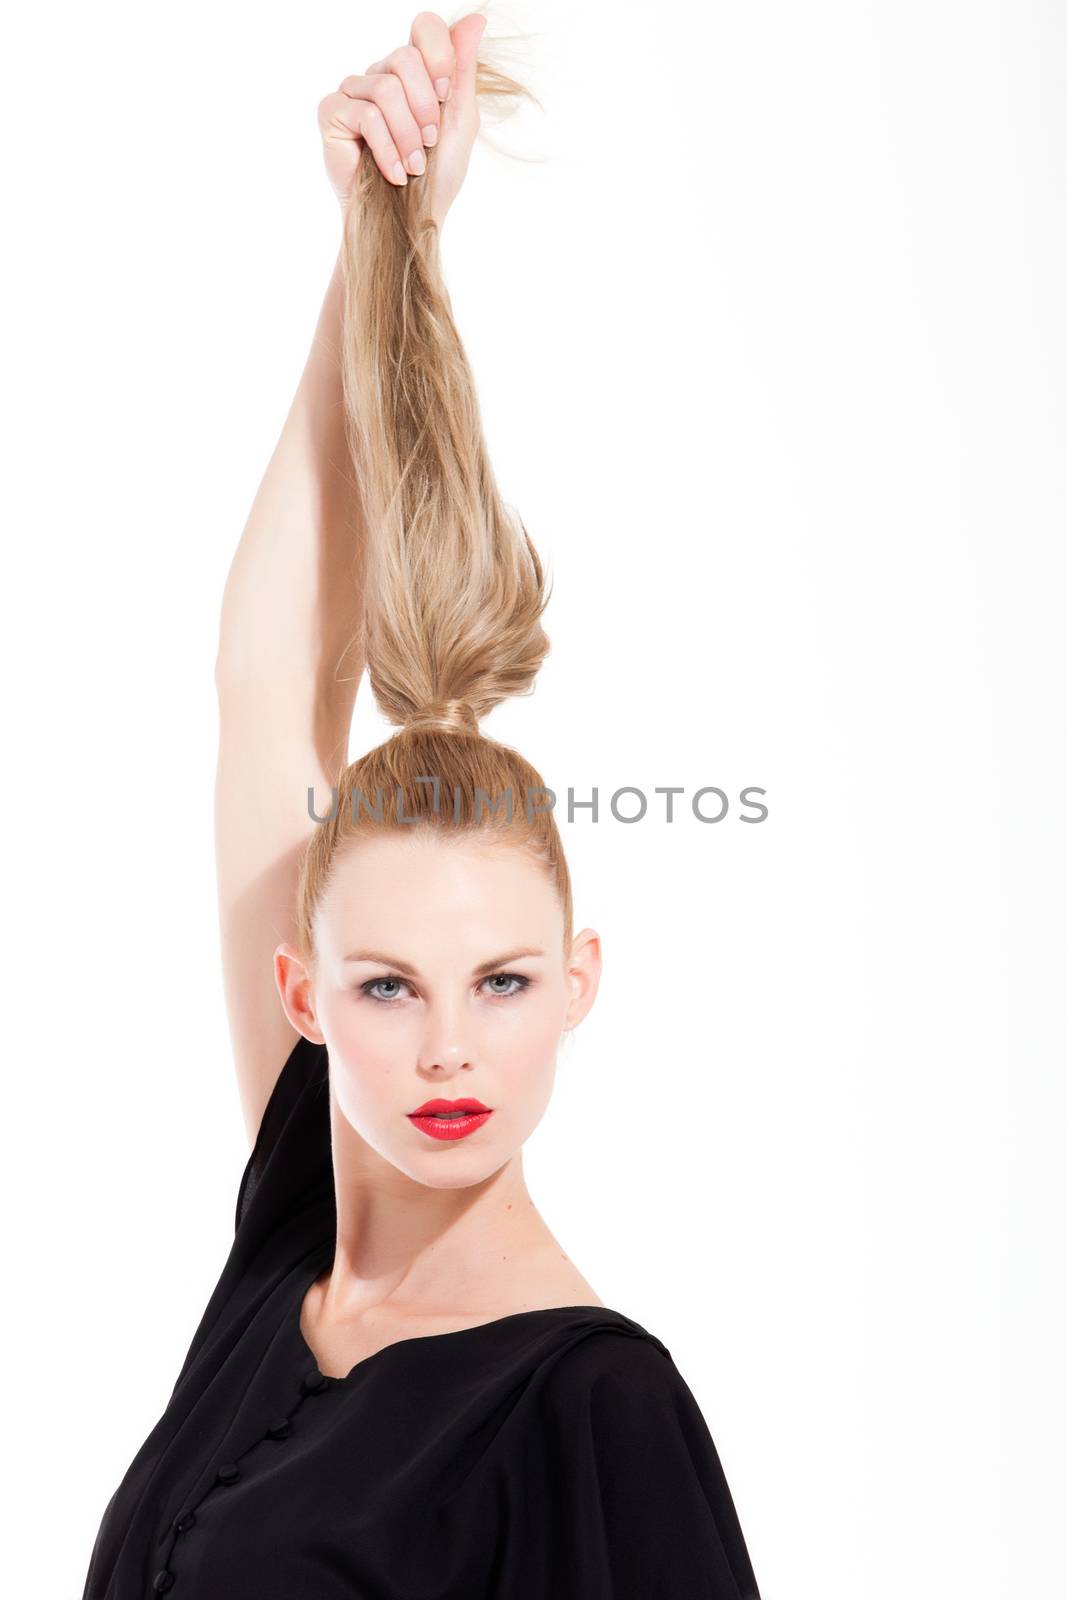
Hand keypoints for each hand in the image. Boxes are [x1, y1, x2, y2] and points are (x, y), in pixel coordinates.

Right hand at [318, 10, 487, 224]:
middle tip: (429, 143)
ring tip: (414, 166)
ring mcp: (353, 91)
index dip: (440, 56)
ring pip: (386, 89)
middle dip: (426, 108)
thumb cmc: (435, 177)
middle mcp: (380, 74)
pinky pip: (365, 114)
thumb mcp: (460, 121)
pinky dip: (386, 149)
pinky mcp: (332, 113)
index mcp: (412, 72)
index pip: (424, 28)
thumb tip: (476, 19)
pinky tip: (394, 174)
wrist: (408, 222)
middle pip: (405, 59)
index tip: (447, 95)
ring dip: (407, 136)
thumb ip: (463, 71)